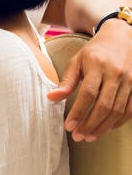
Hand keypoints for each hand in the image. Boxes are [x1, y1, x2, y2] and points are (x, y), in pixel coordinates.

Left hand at [48, 20, 131, 140]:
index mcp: (97, 66)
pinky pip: (131, 109)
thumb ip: (67, 81)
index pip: (88, 94)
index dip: (78, 112)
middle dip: (90, 124)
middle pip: (104, 105)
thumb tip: (51, 98)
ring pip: (118, 110)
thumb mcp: (77, 61)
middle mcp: (115, 74)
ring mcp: (130, 81)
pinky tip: (107, 128)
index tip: (69, 126)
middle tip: (79, 137)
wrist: (122, 37)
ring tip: (90, 136)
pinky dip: (119, 122)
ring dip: (104, 127)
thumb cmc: (95, 51)